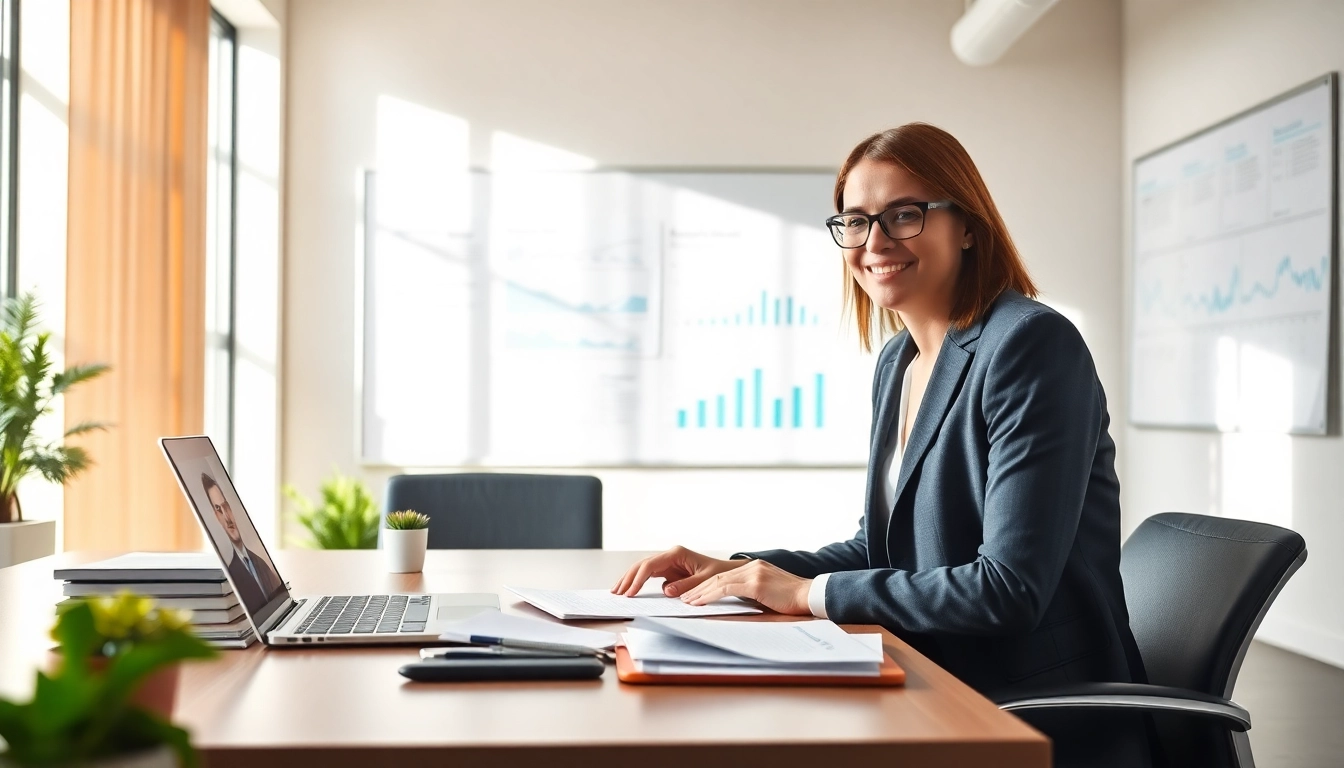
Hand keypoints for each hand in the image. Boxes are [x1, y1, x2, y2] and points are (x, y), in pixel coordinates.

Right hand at [611, 546, 745, 596]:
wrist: (728, 572)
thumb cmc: (719, 574)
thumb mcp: (706, 580)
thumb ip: (687, 586)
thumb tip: (666, 590)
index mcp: (677, 554)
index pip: (651, 566)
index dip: (637, 579)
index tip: (630, 593)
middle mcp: (670, 556)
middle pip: (642, 565)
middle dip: (628, 578)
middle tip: (616, 592)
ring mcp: (668, 563)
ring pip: (643, 569)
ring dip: (630, 580)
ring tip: (617, 592)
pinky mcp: (669, 570)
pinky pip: (650, 576)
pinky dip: (639, 582)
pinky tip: (630, 591)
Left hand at [679, 558, 812, 615]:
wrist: (811, 596)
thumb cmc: (793, 600)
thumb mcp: (770, 592)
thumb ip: (754, 593)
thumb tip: (739, 604)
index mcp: (755, 567)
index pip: (725, 576)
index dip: (707, 585)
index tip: (694, 593)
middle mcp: (752, 566)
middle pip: (718, 576)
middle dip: (699, 588)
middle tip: (683, 597)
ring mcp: (754, 573)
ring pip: (719, 582)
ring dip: (700, 592)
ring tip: (687, 601)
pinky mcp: (756, 583)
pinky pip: (726, 589)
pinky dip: (710, 595)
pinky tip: (700, 602)